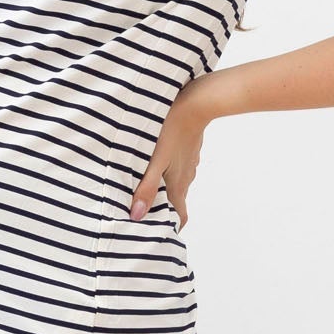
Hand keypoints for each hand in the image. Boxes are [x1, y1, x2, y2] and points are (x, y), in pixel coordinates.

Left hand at [127, 78, 211, 228]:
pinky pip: (179, 165)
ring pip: (177, 181)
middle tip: (145, 210)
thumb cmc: (172, 131)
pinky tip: (157, 161)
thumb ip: (146, 188)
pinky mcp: (188, 148)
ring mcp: (189, 162)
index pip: (180, 216)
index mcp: (178, 184)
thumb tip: (136, 216)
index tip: (160, 232)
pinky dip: (168, 170)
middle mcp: (186, 176)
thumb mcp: (154, 161)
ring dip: (164, 188)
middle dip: (163, 208)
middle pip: (176, 200)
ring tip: (145, 185)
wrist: (197, 101)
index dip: (171, 227)